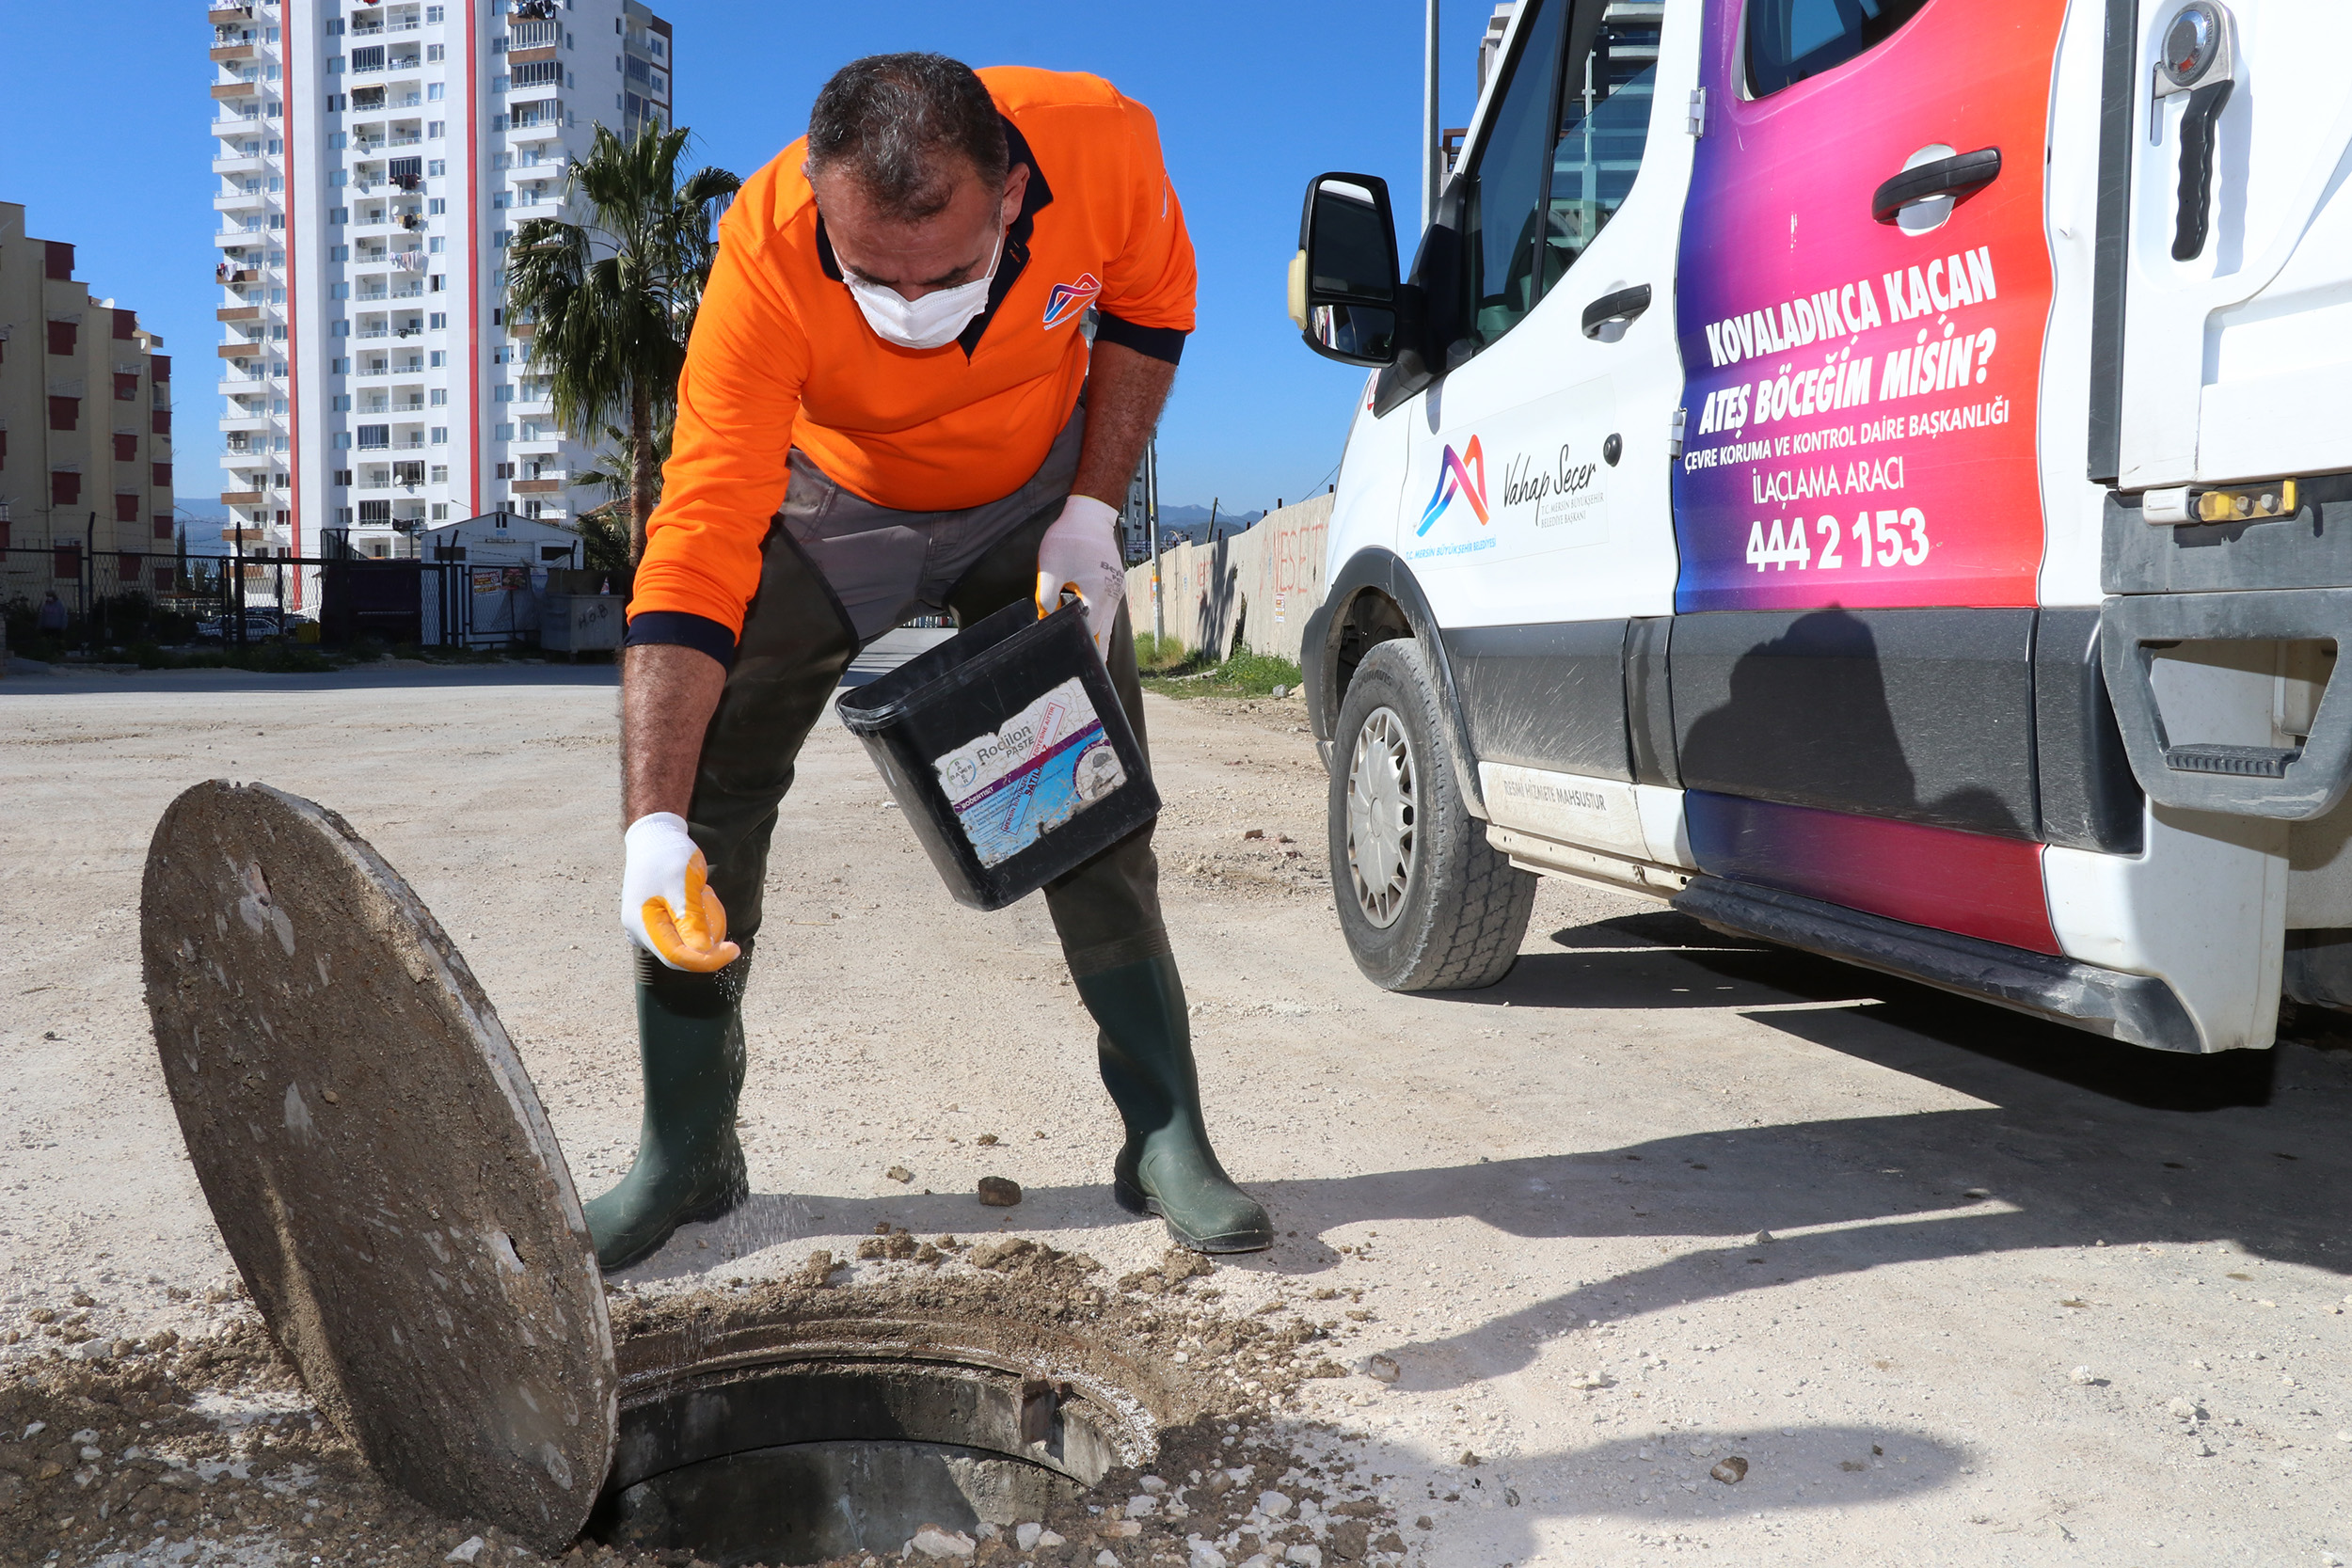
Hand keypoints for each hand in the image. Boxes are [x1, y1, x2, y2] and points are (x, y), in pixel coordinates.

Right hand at [620, 812, 739, 971]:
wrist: (655, 838)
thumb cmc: (667, 858)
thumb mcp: (683, 885)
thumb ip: (690, 920)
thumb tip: (703, 951)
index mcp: (641, 925)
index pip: (677, 957)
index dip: (707, 960)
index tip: (734, 950)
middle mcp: (641, 932)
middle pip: (683, 952)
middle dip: (706, 934)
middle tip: (709, 900)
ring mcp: (649, 928)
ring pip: (688, 940)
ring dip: (703, 919)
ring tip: (699, 890)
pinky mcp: (659, 922)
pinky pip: (686, 930)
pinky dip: (698, 915)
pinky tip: (697, 893)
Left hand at [1033, 494, 1126, 660]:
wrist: (1090, 514)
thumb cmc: (1069, 538)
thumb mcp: (1050, 567)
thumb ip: (1046, 596)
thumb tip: (1045, 621)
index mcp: (1098, 594)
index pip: (1092, 632)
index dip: (1083, 649)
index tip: (1076, 666)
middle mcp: (1112, 596)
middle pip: (1106, 634)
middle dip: (1096, 653)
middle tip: (1087, 674)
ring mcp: (1117, 590)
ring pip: (1109, 623)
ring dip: (1099, 638)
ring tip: (1087, 657)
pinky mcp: (1114, 584)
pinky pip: (1109, 611)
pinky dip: (1100, 623)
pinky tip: (1089, 630)